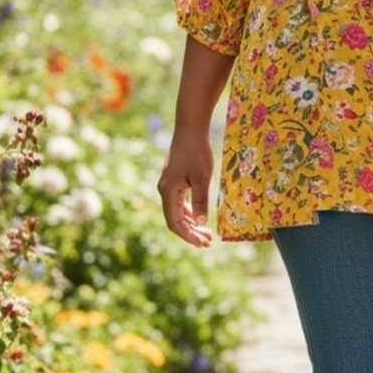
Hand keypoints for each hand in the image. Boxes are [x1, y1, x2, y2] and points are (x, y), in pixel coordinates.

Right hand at [157, 130, 214, 247]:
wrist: (190, 129)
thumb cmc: (197, 152)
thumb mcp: (203, 178)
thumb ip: (201, 201)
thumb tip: (201, 223)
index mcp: (168, 192)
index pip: (175, 223)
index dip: (188, 236)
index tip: (202, 244)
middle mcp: (164, 191)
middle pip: (175, 220)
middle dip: (191, 233)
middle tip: (208, 242)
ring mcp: (168, 185)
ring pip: (177, 212)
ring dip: (191, 224)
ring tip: (207, 233)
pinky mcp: (174, 180)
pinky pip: (179, 203)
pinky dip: (189, 213)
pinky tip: (200, 218)